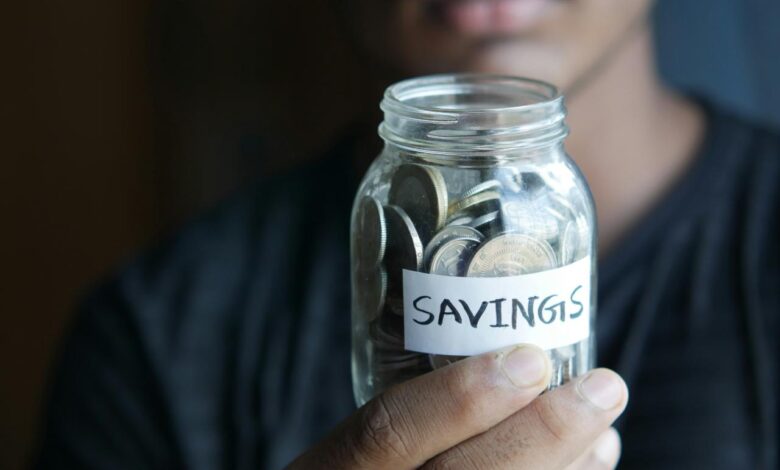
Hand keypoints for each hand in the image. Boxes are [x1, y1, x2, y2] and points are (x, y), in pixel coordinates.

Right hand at [288, 345, 627, 468]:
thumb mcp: (354, 442)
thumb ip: (405, 407)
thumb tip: (508, 344)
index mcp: (329, 469)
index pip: (384, 431)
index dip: (457, 397)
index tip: (527, 359)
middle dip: (542, 435)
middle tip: (603, 388)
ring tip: (605, 431)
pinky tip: (589, 466)